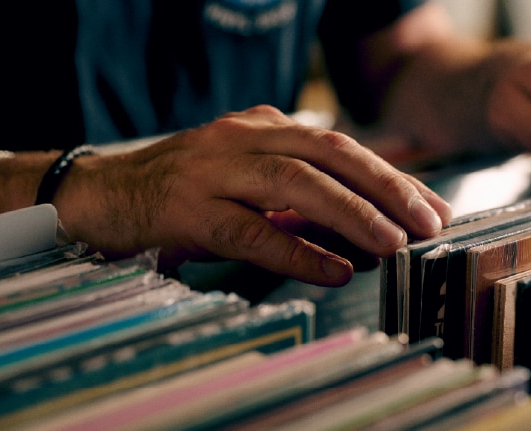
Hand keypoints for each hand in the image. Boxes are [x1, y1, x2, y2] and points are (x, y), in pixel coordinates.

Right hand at [57, 105, 451, 285]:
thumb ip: (293, 191)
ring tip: (393, 242)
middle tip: (426, 220)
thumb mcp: (242, 176)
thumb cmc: (182, 190)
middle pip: (327, 154)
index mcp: (260, 126)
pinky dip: (297, 250)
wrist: (102, 192)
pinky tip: (333, 268)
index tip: (429, 205)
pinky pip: (251, 230)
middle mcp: (241, 138)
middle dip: (384, 187)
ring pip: (294, 185)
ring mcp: (212, 170)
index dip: (389, 174)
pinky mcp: (187, 208)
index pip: (339, 145)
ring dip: (350, 214)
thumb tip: (358, 222)